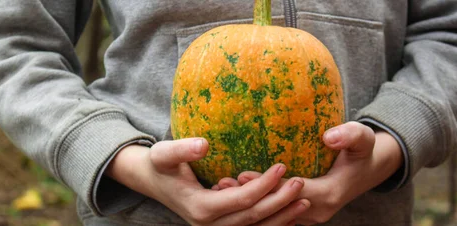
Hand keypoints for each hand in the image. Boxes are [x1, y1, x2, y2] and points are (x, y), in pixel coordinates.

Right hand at [106, 138, 310, 225]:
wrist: (151, 180)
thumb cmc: (159, 164)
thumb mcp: (164, 153)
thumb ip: (182, 149)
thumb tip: (203, 144)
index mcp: (201, 208)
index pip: (242, 200)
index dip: (264, 185)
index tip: (282, 166)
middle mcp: (210, 225)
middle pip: (254, 218)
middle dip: (280, 202)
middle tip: (301, 183)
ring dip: (282, 217)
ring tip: (305, 202)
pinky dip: (271, 224)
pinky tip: (290, 216)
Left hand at [214, 122, 402, 224]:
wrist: (368, 170)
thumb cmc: (363, 151)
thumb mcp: (362, 139)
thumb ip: (349, 135)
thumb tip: (330, 136)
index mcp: (328, 194)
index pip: (291, 192)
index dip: (266, 185)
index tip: (242, 175)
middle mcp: (316, 211)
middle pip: (276, 206)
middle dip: (248, 196)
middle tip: (221, 184)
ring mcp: (308, 216)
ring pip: (273, 212)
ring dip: (247, 202)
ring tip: (220, 189)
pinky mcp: (301, 215)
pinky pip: (276, 213)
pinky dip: (255, 205)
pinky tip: (233, 194)